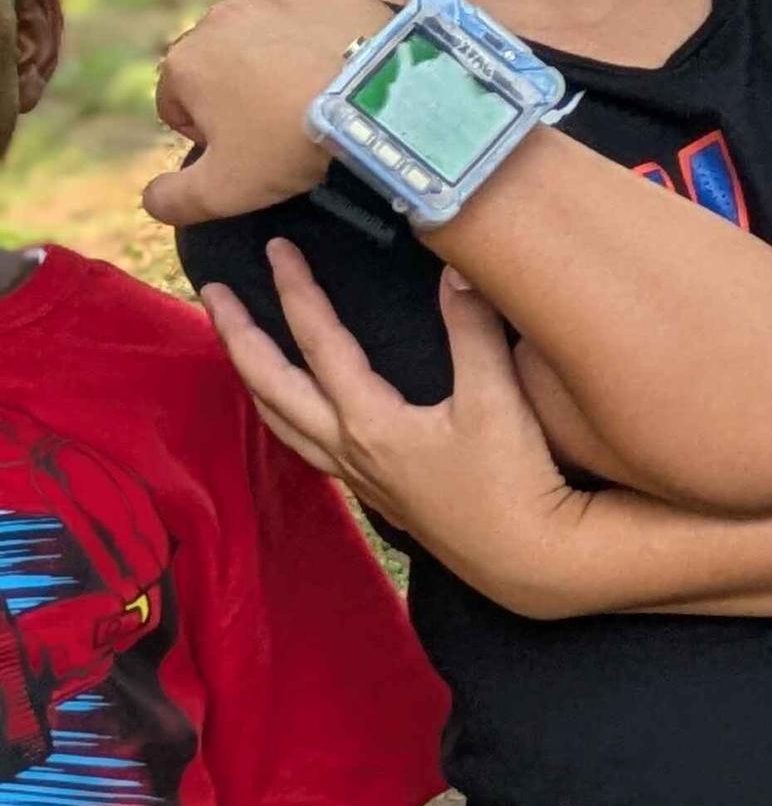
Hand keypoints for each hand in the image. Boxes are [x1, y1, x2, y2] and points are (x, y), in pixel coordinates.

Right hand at [141, 0, 390, 227]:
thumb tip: (151, 199)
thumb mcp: (222, 191)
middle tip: (284, 123)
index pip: (176, 101)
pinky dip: (327, 32)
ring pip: (269, 32)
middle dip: (241, 90)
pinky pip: (320, 11)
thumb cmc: (290, 144)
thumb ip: (172, 199)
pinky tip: (347, 61)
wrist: (377, 98)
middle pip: (221, 61)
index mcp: (185, 61)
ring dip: (282, 58)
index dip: (204, 132)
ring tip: (318, 93)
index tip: (243, 149)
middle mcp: (223, 16)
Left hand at [207, 245, 594, 612]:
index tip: (276, 251)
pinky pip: (306, 446)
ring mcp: (357, 475)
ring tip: (238, 346)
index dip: (296, 292)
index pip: (320, 344)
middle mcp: (349, 447)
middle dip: (239, 336)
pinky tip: (295, 412)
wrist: (525, 554)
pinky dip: (283, 416)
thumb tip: (456, 269)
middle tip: (213, 292)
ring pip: (279, 422)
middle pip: (271, 386)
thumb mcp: (497, 399)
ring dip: (252, 378)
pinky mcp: (375, 491)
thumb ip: (473, 331)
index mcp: (370, 421)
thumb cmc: (513, 480)